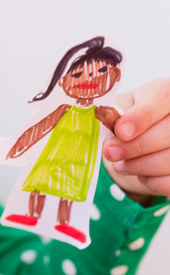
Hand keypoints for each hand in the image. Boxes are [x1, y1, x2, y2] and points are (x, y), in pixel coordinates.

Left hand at [103, 79, 169, 200]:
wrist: (143, 133)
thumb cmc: (131, 117)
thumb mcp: (123, 108)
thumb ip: (117, 116)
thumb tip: (112, 134)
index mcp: (168, 93)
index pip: (162, 98)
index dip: (141, 117)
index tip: (121, 132)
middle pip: (168, 133)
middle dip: (134, 147)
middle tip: (111, 152)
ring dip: (139, 166)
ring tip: (120, 164)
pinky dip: (152, 181)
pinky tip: (140, 174)